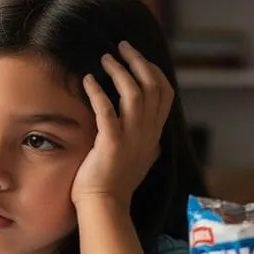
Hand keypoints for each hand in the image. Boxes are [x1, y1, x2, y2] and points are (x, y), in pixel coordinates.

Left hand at [71, 41, 174, 208]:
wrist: (105, 206)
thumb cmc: (117, 185)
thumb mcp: (142, 161)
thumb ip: (149, 145)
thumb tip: (156, 139)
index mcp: (154, 134)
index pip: (165, 93)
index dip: (154, 71)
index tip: (139, 57)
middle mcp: (147, 133)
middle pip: (152, 86)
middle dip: (138, 62)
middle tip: (122, 47)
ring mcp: (131, 137)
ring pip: (134, 93)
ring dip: (119, 71)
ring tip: (104, 58)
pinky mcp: (111, 143)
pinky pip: (107, 110)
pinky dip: (98, 92)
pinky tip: (88, 80)